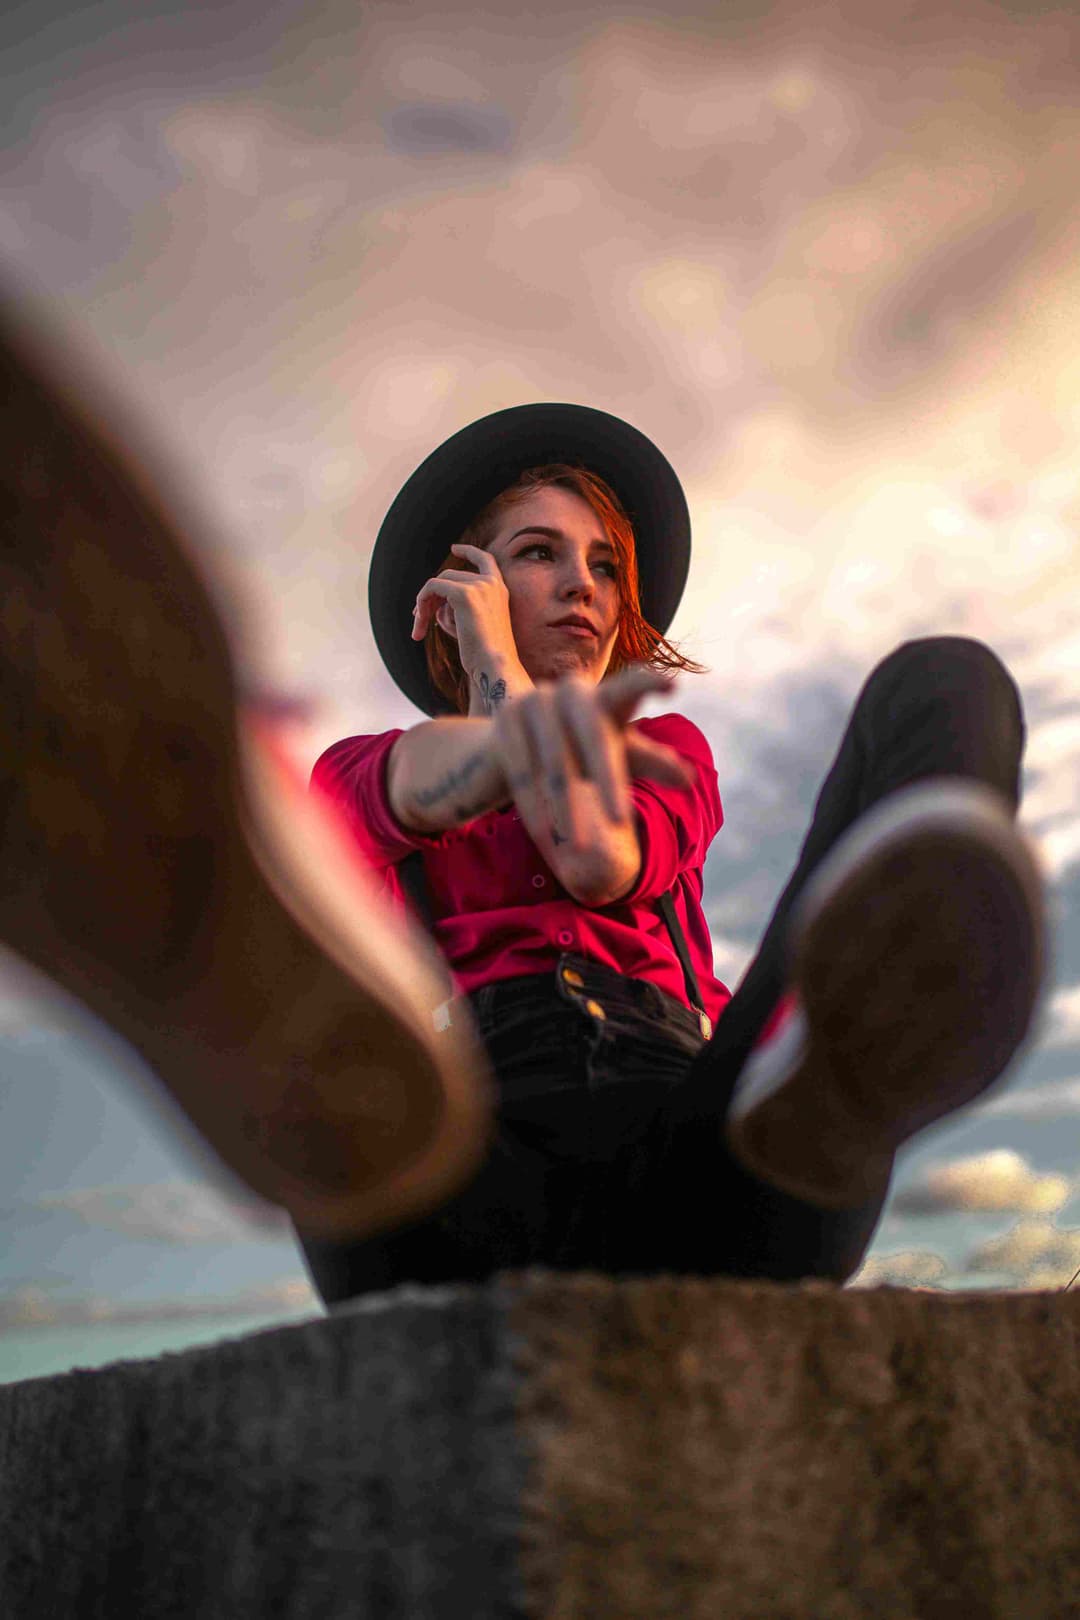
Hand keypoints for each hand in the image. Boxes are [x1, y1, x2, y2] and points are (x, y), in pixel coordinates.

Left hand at [411, 542, 522, 678]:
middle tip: (418, 619)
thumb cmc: (484, 654)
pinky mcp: (464, 594)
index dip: (469, 551)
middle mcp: (491, 583)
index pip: (485, 560)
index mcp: (500, 590)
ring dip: (423, 605)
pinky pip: (431, 588)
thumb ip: (456, 609)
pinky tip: (419, 626)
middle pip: (449, 576)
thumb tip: (433, 604)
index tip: (454, 548)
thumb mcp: (472, 625)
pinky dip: (421, 604)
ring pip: (438, 583)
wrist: (494, 665)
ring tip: (418, 631)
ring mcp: (478, 586)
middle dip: (431, 597)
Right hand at [486, 664, 695, 853]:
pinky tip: (546, 836)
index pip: (628, 688)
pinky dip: (536, 808)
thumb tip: (690, 779)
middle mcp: (570, 691)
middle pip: (595, 740)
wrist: (506, 747)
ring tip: (583, 849)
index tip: (673, 685)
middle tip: (622, 821)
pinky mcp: (505, 721)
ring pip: (558, 766)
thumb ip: (650, 761)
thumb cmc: (577, 752)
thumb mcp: (615, 756)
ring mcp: (535, 702)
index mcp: (603, 697)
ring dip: (569, 810)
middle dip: (608, 784)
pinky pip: (524, 773)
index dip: (647, 684)